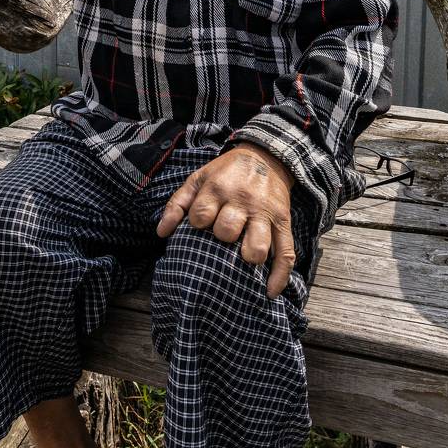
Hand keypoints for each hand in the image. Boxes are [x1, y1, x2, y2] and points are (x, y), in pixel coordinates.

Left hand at [157, 142, 297, 297]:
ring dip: (248, 258)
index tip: (202, 226)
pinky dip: (279, 276)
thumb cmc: (226, 172)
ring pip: (257, 247)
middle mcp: (242, 201)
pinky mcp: (283, 222)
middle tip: (223, 238)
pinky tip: (269, 291)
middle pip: (227, 233)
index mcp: (218, 189)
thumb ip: (177, 203)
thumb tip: (161, 233)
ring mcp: (264, 213)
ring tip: (242, 260)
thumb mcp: (198, 178)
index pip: (201, 216)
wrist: (265, 156)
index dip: (197, 226)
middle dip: (221, 240)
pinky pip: (285, 253)